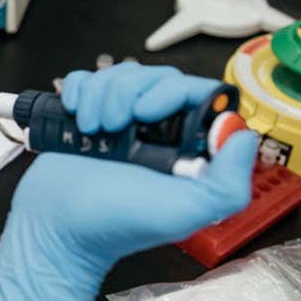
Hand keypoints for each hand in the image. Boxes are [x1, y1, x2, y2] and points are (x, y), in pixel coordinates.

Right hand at [0, 64, 256, 300]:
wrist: (56, 227)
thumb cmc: (115, 224)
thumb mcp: (183, 212)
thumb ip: (227, 184)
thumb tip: (244, 138)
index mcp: (186, 147)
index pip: (197, 93)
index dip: (173, 92)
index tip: (148, 113)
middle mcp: (157, 131)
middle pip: (156, 76)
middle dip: (129, 93)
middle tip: (115, 126)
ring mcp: (120, 120)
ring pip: (121, 74)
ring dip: (100, 94)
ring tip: (92, 128)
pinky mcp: (87, 113)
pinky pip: (87, 78)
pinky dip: (78, 89)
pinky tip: (76, 116)